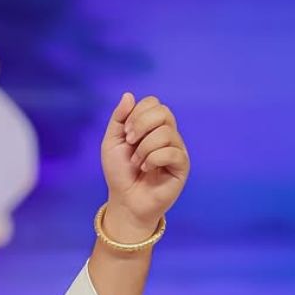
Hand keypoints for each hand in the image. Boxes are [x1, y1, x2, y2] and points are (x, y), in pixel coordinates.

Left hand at [100, 93, 189, 240]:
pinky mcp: (182, 165)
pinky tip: (146, 169)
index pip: (153, 103)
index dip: (137, 113)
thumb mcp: (112, 142)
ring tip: (136, 162)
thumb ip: (119, 119)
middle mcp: (167, 134)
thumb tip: (128, 95)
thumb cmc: (120, 172)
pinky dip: (153, 159)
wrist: (125, 200)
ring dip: (144, 148)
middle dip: (141, 125)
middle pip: (164, 111)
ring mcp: (176, 149)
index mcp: (151, 126)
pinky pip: (172, 152)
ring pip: (166, 132)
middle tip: (129, 142)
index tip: (125, 132)